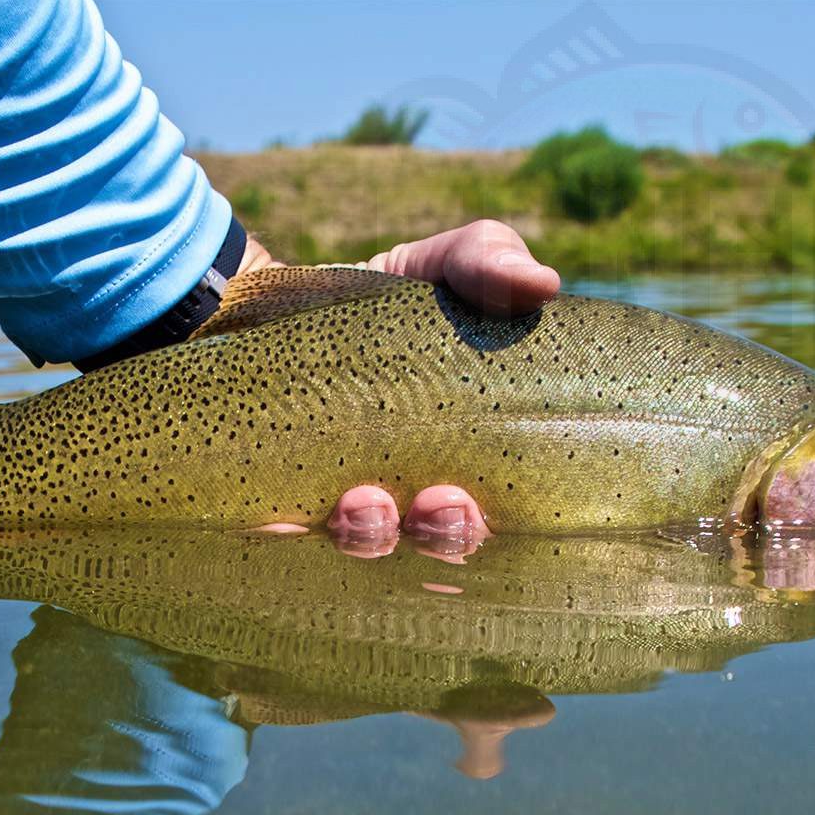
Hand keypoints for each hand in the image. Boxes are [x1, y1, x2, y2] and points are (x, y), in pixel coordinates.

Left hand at [244, 220, 558, 553]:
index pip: (495, 518)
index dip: (492, 529)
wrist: (273, 304)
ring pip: (363, 551)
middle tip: (440, 501)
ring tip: (362, 502)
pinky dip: (284, 538)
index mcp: (467, 460)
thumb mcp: (442, 266)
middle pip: (436, 550)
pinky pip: (282, 543)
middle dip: (443, 538)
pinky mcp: (276, 505)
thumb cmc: (384, 300)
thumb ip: (490, 263)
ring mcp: (341, 508)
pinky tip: (281, 523)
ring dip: (370, 538)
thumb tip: (542, 283)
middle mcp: (411, 500)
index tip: (478, 503)